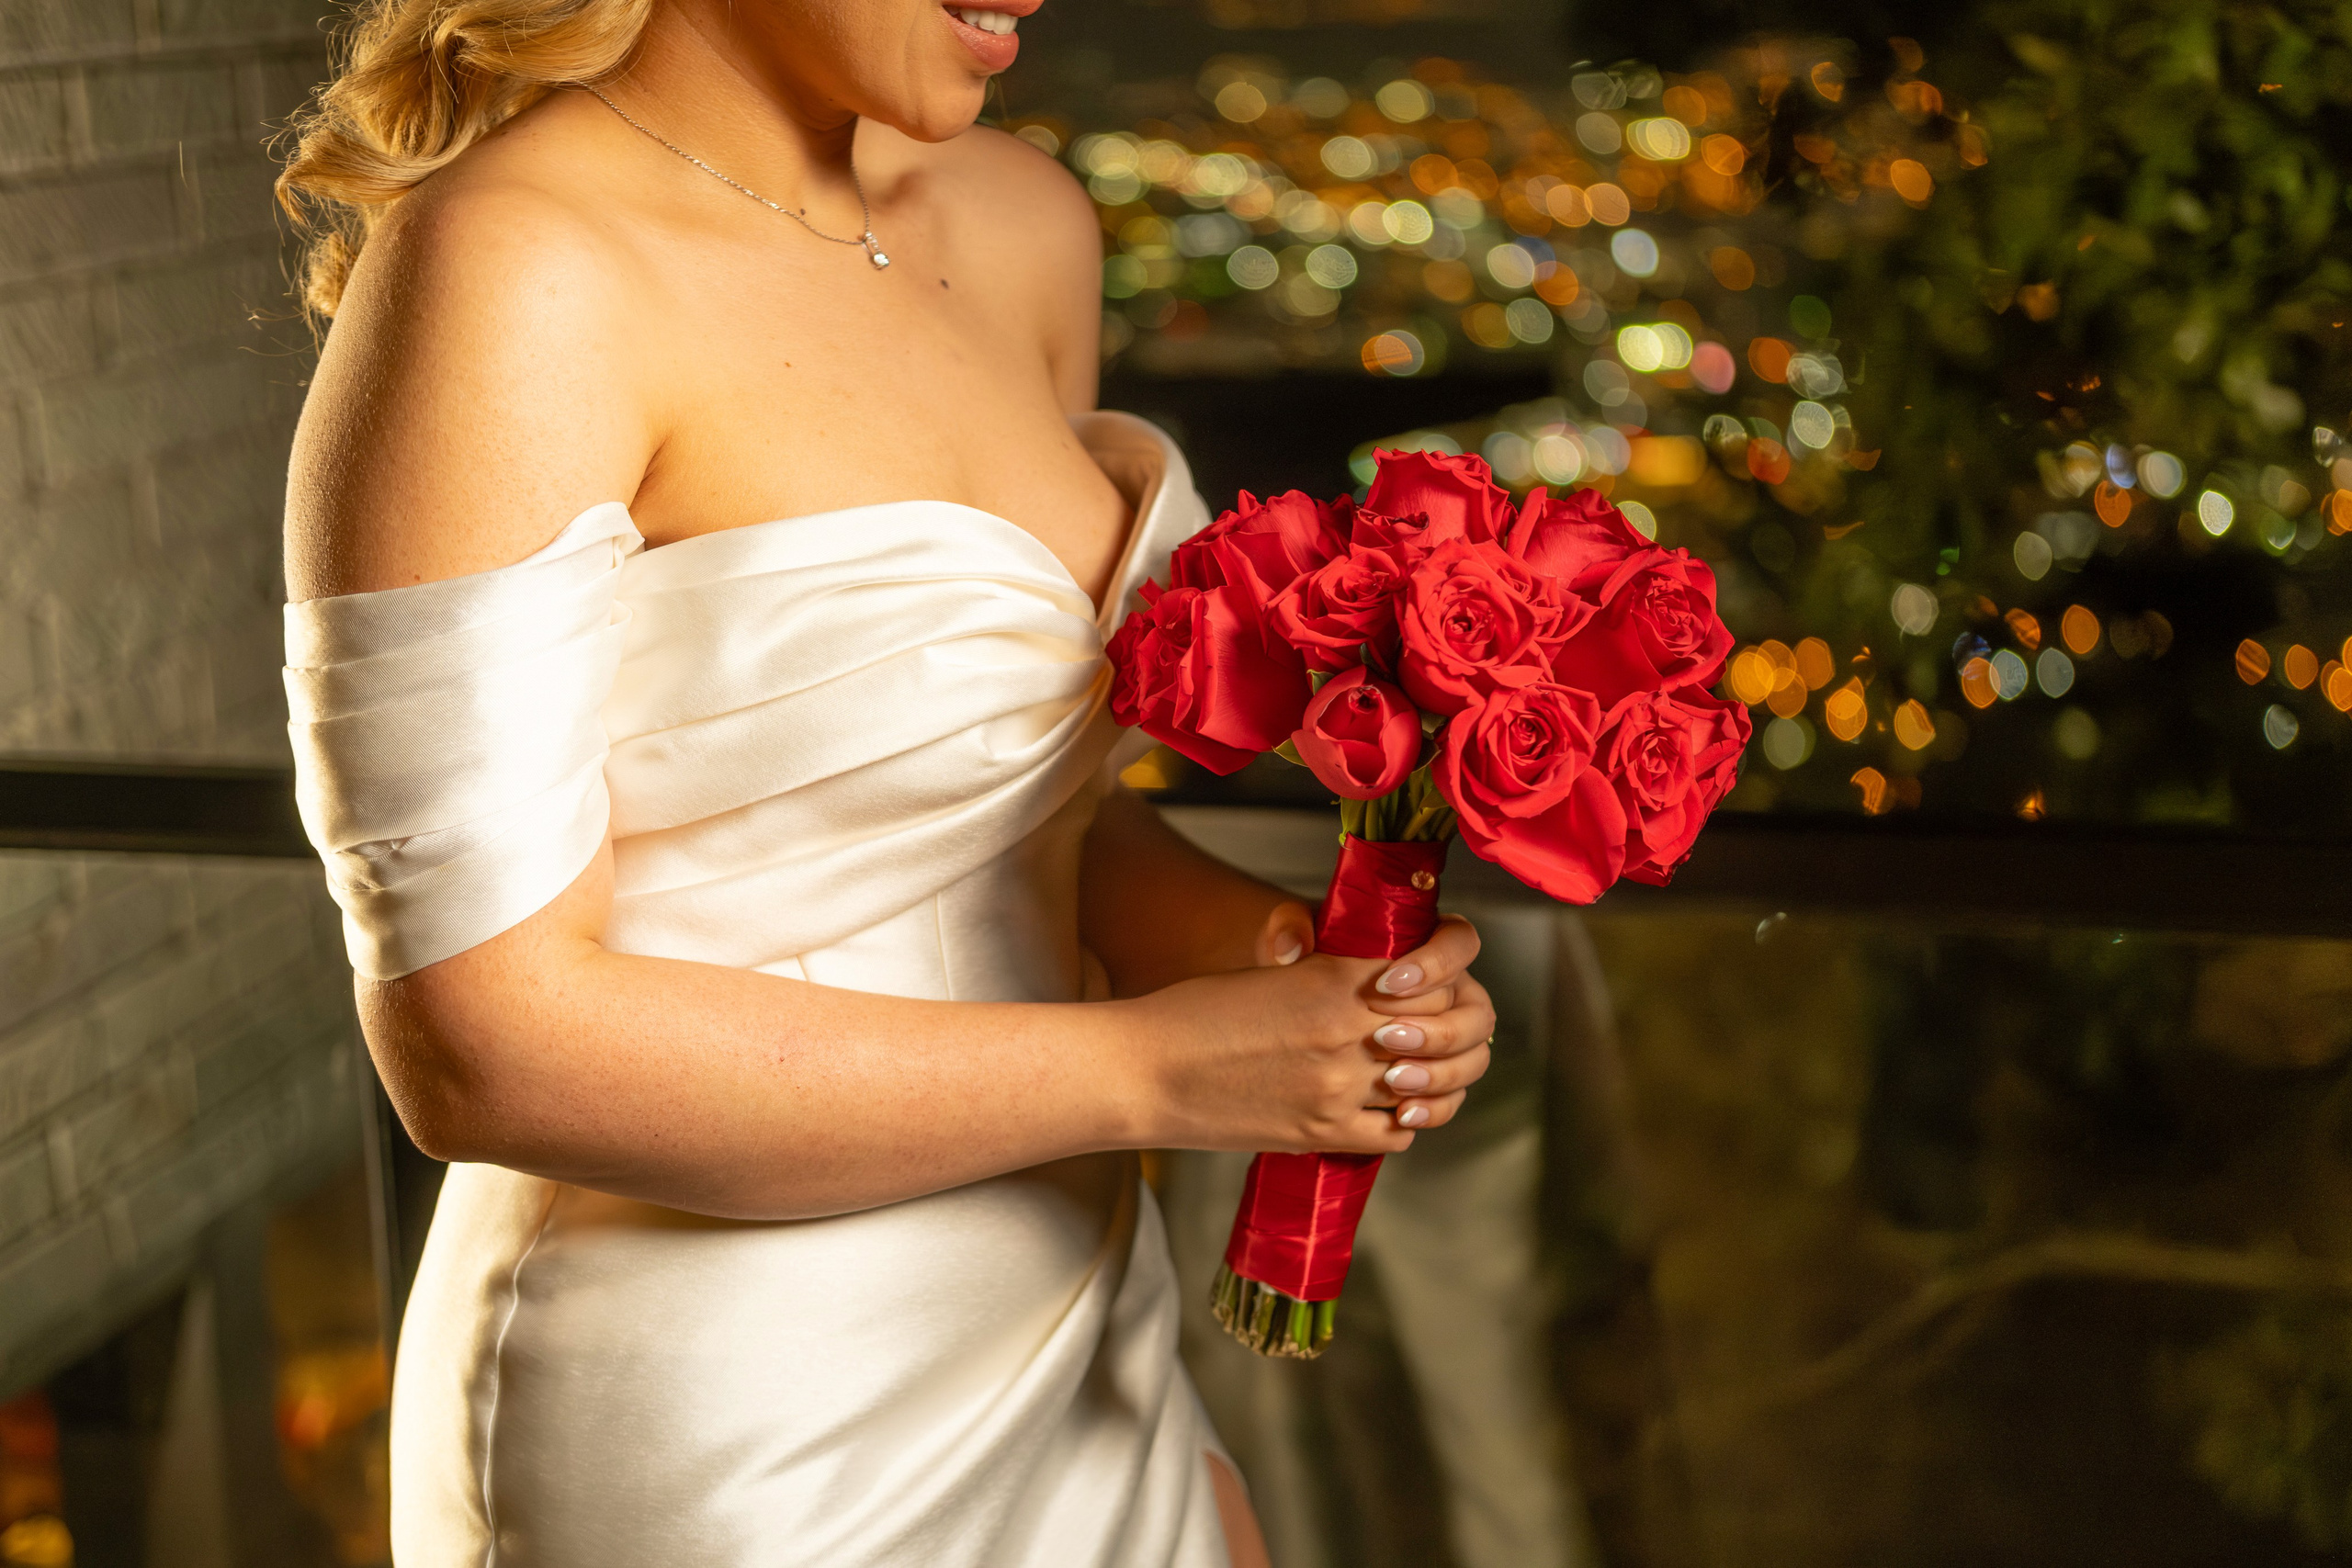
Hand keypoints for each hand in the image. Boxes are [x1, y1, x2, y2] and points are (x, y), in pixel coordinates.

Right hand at [1128, 908, 1494, 1154]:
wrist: (1145, 1073)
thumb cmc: (1194, 1015)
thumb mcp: (1270, 972)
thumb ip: (1331, 973)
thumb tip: (1381, 979)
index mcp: (1335, 980)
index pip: (1439, 978)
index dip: (1447, 981)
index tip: (1436, 985)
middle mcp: (1347, 1033)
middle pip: (1447, 1031)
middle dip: (1452, 1029)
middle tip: (1438, 1029)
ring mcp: (1339, 1089)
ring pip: (1431, 1087)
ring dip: (1432, 1080)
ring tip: (1416, 1072)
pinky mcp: (1323, 1133)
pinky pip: (1397, 1134)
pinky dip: (1402, 1122)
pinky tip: (1384, 1109)